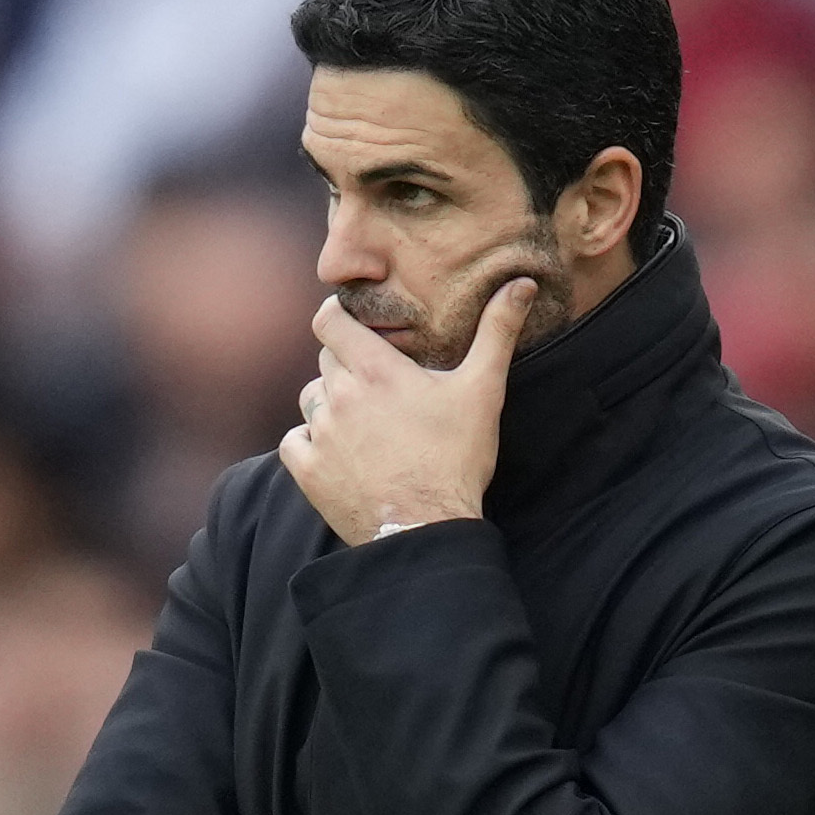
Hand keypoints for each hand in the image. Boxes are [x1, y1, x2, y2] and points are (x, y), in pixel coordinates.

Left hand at [278, 279, 535, 545]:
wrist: (426, 529)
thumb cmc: (456, 459)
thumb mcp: (483, 391)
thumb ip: (497, 333)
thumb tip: (522, 284)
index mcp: (376, 371)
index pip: (329, 321)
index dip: (336, 316)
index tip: (350, 322)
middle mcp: (340, 396)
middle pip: (325, 360)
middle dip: (345, 363)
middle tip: (375, 382)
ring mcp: (320, 435)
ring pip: (310, 400)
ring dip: (329, 403)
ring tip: (362, 420)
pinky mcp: (308, 471)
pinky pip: (293, 441)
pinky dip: (308, 442)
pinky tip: (336, 451)